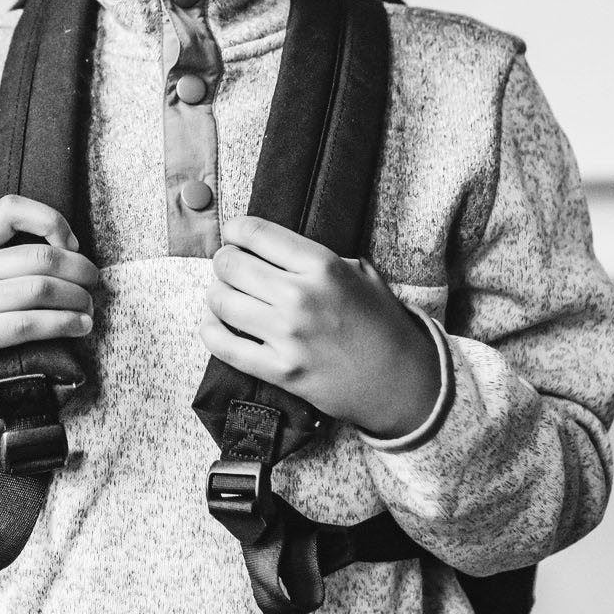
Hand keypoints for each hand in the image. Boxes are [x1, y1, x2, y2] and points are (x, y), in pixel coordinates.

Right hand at [0, 195, 99, 399]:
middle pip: (36, 257)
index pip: (10, 209)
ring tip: (88, 308)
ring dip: (76, 299)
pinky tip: (79, 326)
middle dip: (78, 269)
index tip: (71, 244)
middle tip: (92, 283)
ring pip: (37, 290)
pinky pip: (27, 324)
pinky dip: (63, 323)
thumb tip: (73, 249)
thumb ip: (21, 258)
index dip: (50, 220)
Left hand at [202, 216, 439, 438]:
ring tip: (226, 294)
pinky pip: (224, 345)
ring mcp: (287, 335)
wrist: (402, 382)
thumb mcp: (361, 272)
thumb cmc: (382, 324)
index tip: (235, 235)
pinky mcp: (279, 370)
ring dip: (218, 294)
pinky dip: (211, 331)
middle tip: (231, 266)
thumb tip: (271, 245)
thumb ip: (317, 256)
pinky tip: (214, 323)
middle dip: (225, 261)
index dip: (236, 230)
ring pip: (221, 300)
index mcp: (322, 265)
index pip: (255, 233)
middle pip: (230, 265)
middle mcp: (300, 296)